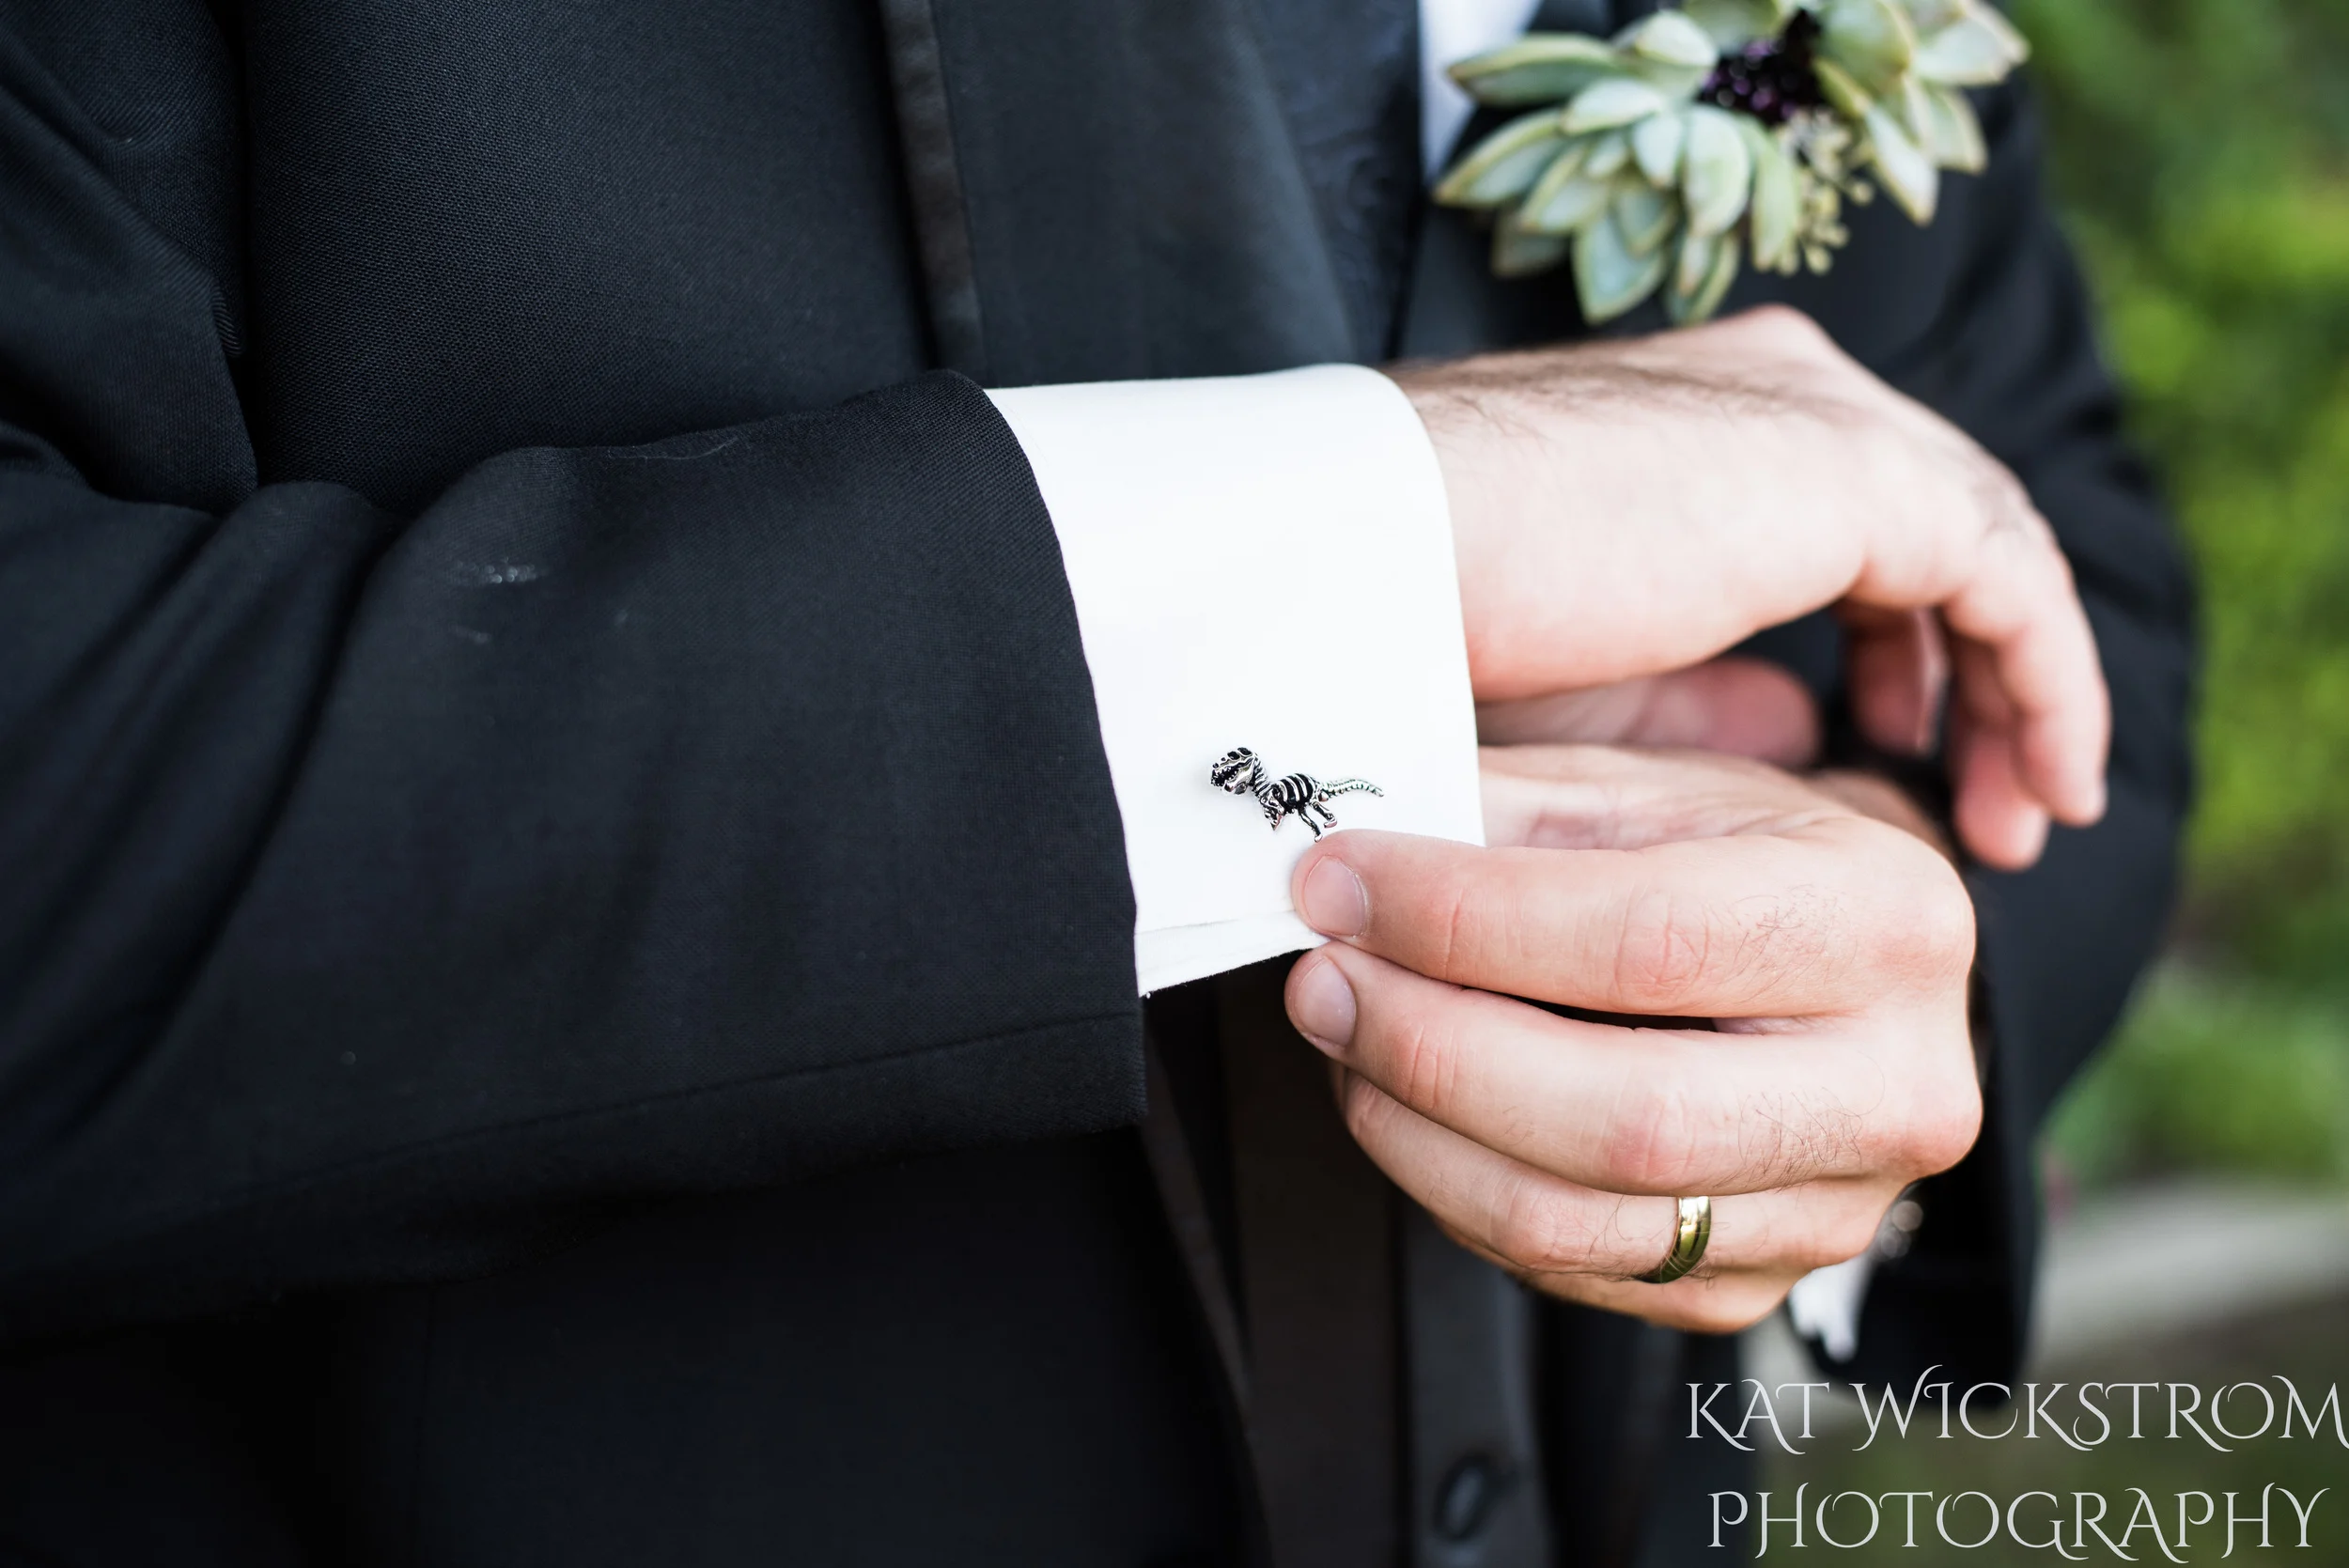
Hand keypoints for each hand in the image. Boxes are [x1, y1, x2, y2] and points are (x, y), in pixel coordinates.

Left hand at [1280, 745, 1980, 1332]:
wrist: (1853, 964)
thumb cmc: (1751, 858)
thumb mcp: (1656, 785)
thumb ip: (1512, 813)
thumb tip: (1350, 860)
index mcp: (1885, 924)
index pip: (1646, 937)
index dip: (1462, 917)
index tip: (1340, 883)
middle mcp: (1892, 1086)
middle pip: (1622, 1115)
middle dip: (1428, 1046)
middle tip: (1324, 980)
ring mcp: (1831, 1209)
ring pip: (1576, 1217)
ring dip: (1415, 1131)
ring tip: (1345, 1040)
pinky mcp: (1756, 1284)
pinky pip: (1567, 1267)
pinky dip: (1452, 1190)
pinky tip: (1411, 1108)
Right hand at [1391, 305, 2103, 869]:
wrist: (1367, 558)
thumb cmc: (1434, 620)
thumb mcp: (1590, 676)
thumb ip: (1702, 694)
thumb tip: (1799, 725)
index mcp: (1705, 407)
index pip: (1852, 511)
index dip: (1892, 638)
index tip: (1888, 746)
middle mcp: (1777, 383)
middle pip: (1938, 524)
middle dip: (1970, 667)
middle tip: (1984, 796)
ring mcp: (1819, 411)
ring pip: (1989, 548)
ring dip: (2019, 689)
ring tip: (2019, 817)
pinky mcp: (1852, 471)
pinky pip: (2006, 581)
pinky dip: (2041, 684)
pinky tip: (2037, 788)